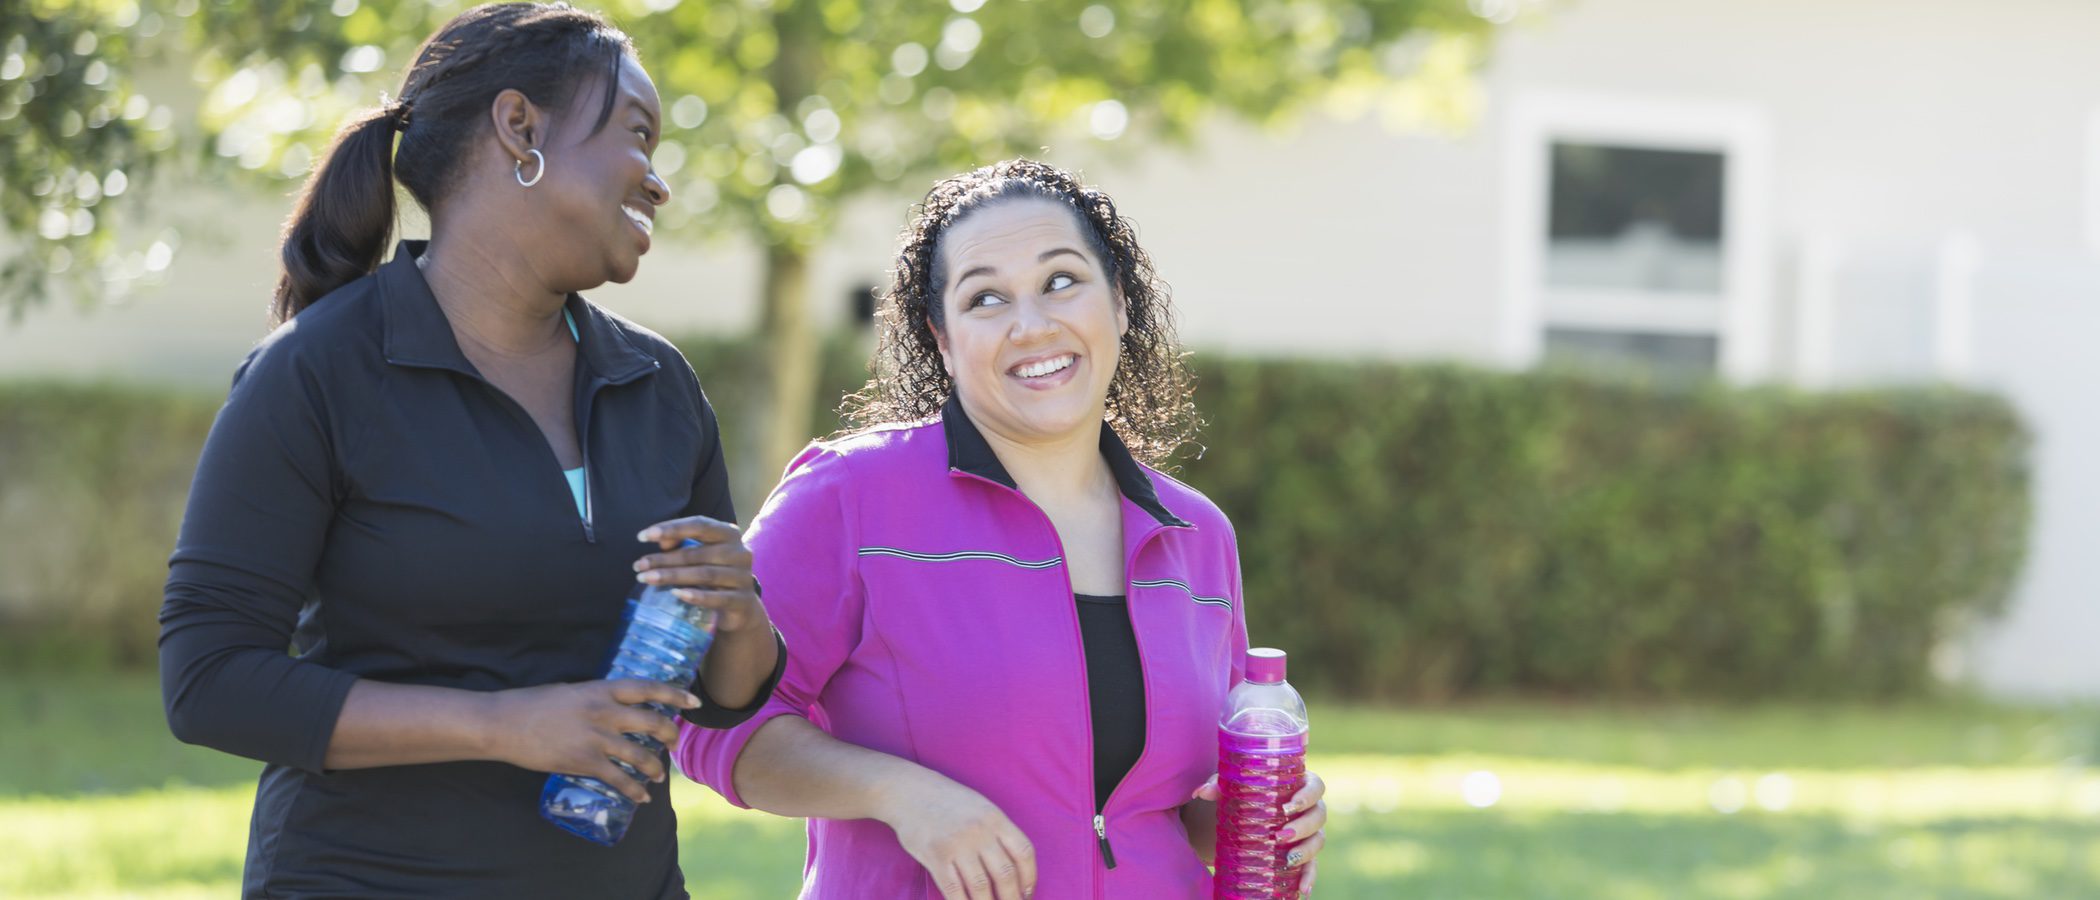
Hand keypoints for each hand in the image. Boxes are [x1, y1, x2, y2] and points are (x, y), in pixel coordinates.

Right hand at [483, 679, 699, 803]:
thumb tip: (614, 706)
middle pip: (651, 722)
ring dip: (655, 767)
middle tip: (674, 742)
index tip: (694, 701)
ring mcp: (595, 738)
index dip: (675, 695)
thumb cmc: (533, 704)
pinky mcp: (584, 762)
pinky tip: (641, 797)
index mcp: (600, 689)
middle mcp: (603, 711)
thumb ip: (596, 698)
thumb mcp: (571, 691)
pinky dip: (634, 790)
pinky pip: (618, 779)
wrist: (503, 724)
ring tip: (660, 774)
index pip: (648, 688)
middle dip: (669, 734)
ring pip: (640, 754)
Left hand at [635, 516, 769, 635]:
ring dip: (672, 576)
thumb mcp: (699, 555)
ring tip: (646, 579)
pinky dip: (696, 596)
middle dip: (664, 559)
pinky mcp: (742, 601)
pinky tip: (676, 594)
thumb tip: (661, 542)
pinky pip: (717, 598)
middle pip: (697, 553)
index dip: (670, 528)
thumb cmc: (713, 573)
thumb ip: (681, 544)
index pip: (699, 525)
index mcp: (728, 534)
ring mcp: (743, 578)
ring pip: (704, 574)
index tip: (642, 536)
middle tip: (638, 565)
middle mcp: (740, 552)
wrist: (741, 607)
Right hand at [879, 773, 1037, 899]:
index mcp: (995, 818)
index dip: (1030, 877)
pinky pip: (954, 890)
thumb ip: (998, 833)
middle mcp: (980, 831)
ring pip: (981, 887)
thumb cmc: (947, 802)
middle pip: (1005, 874)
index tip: (1027, 892)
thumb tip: (1015, 868)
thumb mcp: (980, 807)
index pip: (1023, 853)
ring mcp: (957, 844)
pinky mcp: (936, 856)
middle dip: (1012, 899)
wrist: (908, 791)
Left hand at [1192, 769, 1326, 893]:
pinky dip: (1309, 877)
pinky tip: (1303, 889)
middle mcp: (1308, 809)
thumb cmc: (1241, 795)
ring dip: (1307, 851)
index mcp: (1297, 786)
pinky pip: (1312, 866)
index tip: (1289, 806)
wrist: (1237, 818)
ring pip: (1318, 840)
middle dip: (1303, 826)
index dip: (1308, 794)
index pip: (1315, 785)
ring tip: (1288, 859)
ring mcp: (1308, 833)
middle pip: (1319, 815)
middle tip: (1280, 835)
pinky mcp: (1302, 854)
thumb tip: (1200, 792)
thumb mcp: (1229, 789)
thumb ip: (1217, 784)